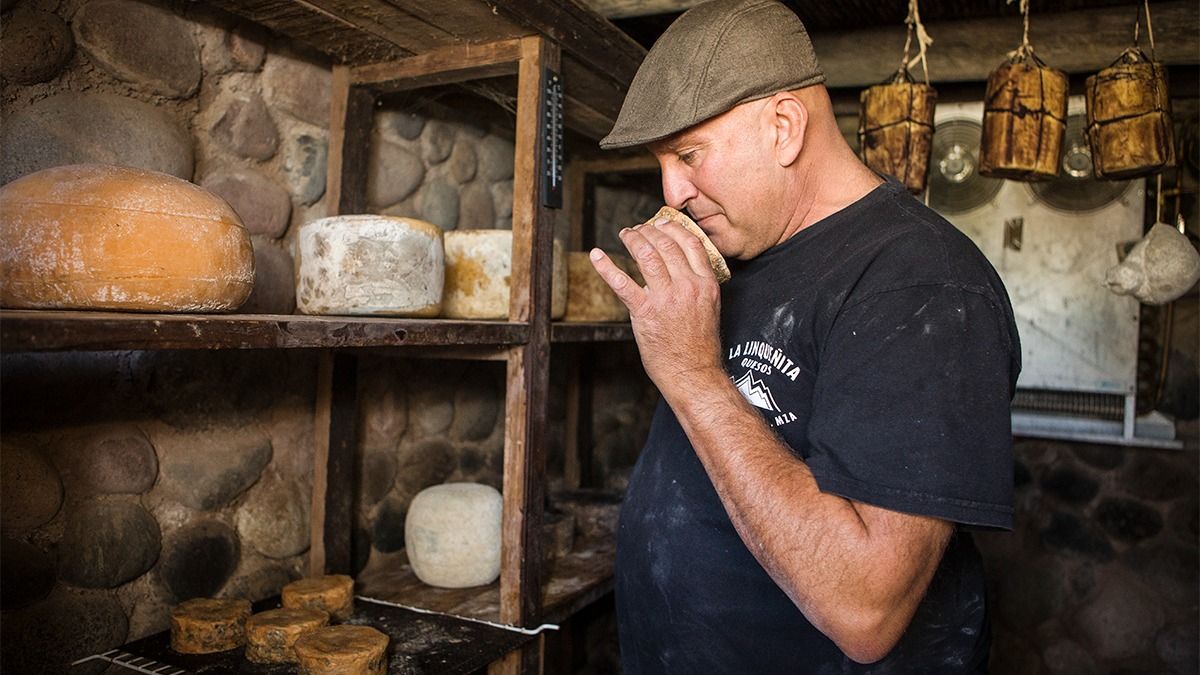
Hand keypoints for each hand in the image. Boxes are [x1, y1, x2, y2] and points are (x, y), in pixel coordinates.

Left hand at [589, 218, 724, 393]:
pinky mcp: (645, 312)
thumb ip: (695, 285)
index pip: (690, 243)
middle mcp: (687, 286)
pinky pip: (622, 283)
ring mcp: (666, 298)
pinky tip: (598, 256)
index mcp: (705, 283)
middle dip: (648, 231)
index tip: (661, 222)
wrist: (694, 373)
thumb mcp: (709, 307)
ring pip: (647, 254)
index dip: (673, 227)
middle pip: (665, 244)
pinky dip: (607, 267)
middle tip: (638, 229)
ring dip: (632, 239)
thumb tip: (677, 269)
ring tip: (625, 234)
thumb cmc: (700, 346)